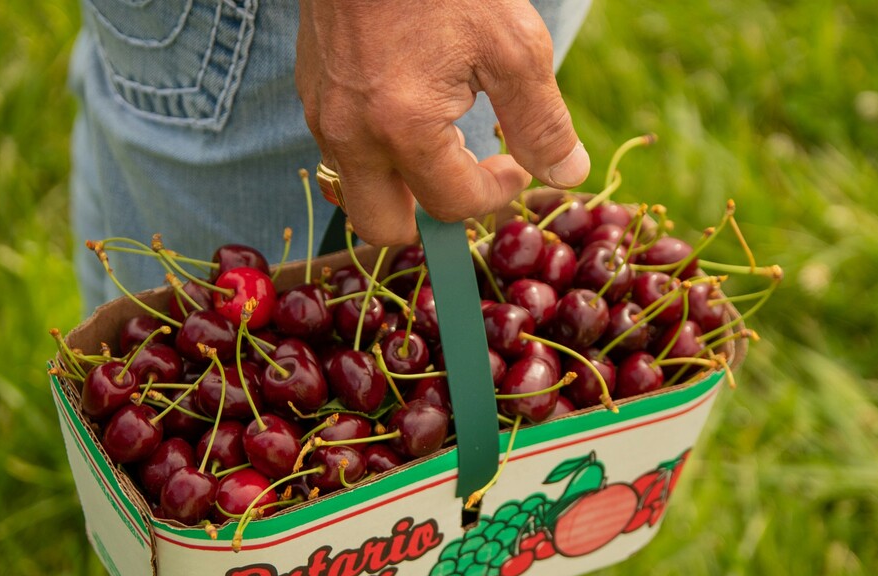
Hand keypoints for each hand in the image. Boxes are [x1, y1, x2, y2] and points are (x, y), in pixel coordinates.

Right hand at [296, 0, 589, 245]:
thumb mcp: (513, 45)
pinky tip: (409, 109)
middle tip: (466, 181)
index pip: (452, 205)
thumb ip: (541, 121)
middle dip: (429, 220)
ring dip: (400, 185)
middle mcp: (350, 134)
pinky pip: (339, 149)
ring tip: (441, 141)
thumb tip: (568, 175)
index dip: (495, 195)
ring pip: (355, 190)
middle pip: (382, 227)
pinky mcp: (310, 91)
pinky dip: (376, 151)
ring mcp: (321, 114)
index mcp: (402, 129)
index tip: (515, 164)